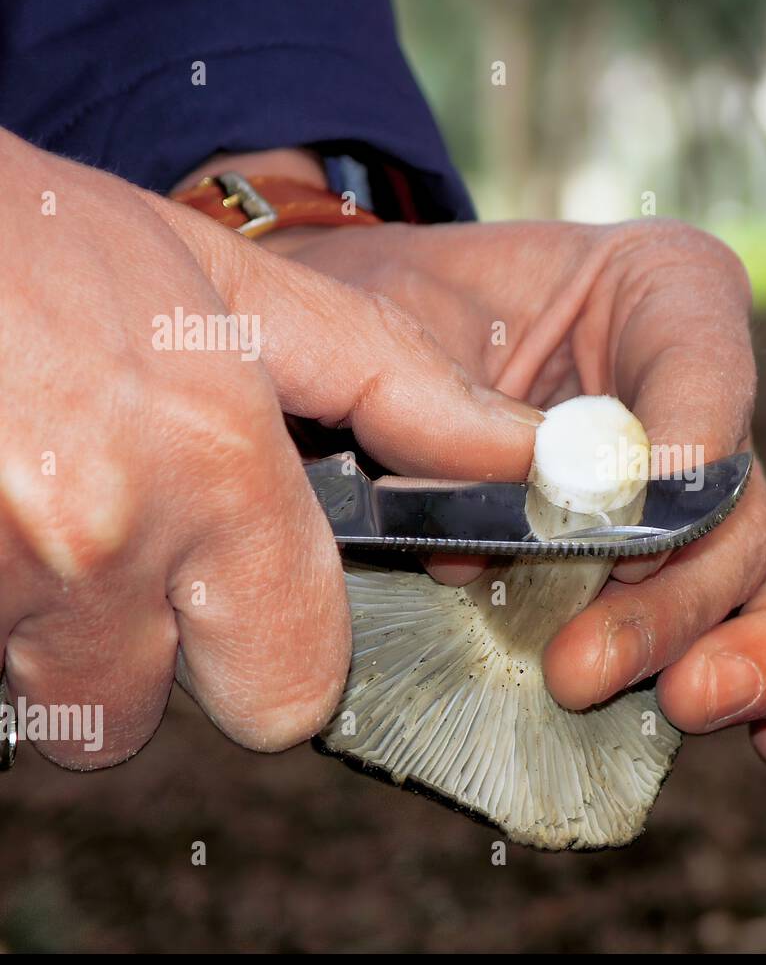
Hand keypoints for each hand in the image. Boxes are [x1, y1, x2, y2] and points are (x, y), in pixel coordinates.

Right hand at [0, 132, 539, 768]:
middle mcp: (98, 543)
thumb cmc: (48, 242)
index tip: (256, 615)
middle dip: (147, 665)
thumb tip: (515, 454)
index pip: (289, 693)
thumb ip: (391, 385)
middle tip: (134, 557)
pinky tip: (4, 509)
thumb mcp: (239, 294)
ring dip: (56, 632)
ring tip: (50, 509)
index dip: (278, 665)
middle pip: (140, 722)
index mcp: (213, 472)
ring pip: (48, 696)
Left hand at [269, 212, 765, 765]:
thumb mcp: (387, 320)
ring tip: (684, 704)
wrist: (350, 350)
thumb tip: (492, 553)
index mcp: (662, 294)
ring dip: (751, 659)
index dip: (681, 460)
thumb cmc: (381, 310)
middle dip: (674, 603)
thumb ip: (444, 413)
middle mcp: (704, 404)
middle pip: (743, 510)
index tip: (617, 531)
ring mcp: (705, 504)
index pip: (708, 368)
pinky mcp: (690, 585)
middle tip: (581, 670)